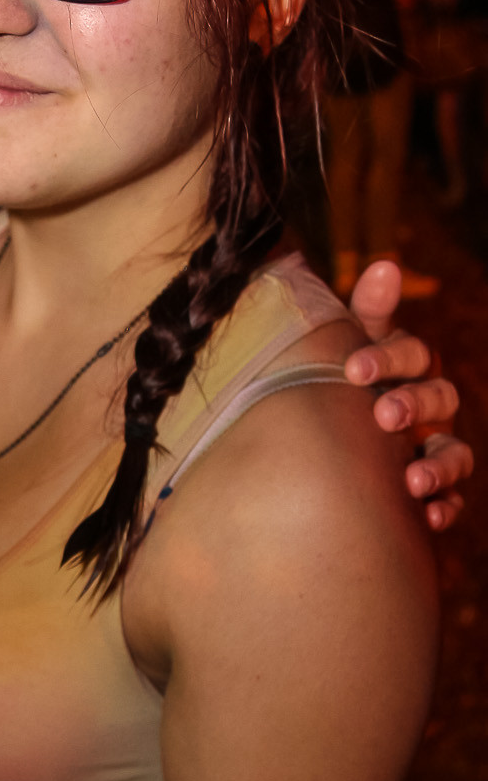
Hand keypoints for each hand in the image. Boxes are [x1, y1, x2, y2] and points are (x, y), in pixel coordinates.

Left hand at [346, 258, 470, 530]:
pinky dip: (444, 506)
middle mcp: (427, 405)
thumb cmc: (342, 387)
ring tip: (413, 479)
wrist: (325, 451)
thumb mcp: (348, 349)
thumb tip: (386, 264)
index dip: (387, 357)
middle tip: (383, 417)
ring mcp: (433, 447)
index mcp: (404, 366)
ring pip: (453, 452)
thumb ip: (368, 312)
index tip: (352, 369)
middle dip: (414, 405)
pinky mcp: (432, 490)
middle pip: (439, 398)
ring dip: (439, 465)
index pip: (410, 352)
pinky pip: (451, 499)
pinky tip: (427, 516)